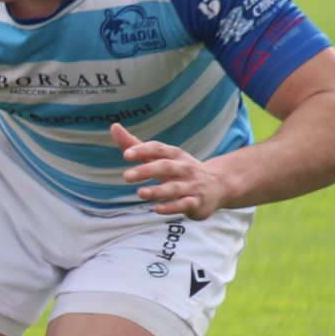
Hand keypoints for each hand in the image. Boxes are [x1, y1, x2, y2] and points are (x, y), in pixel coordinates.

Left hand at [112, 122, 231, 219]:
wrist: (220, 184)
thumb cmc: (181, 169)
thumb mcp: (161, 156)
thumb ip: (136, 145)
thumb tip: (114, 127)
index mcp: (174, 155)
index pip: (158, 149)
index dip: (143, 150)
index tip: (126, 154)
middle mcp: (184, 168)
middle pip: (165, 167)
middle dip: (146, 170)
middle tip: (126, 176)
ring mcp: (191, 186)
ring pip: (174, 188)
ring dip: (157, 190)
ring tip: (140, 193)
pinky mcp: (196, 202)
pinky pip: (184, 205)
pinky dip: (171, 207)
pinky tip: (156, 208)